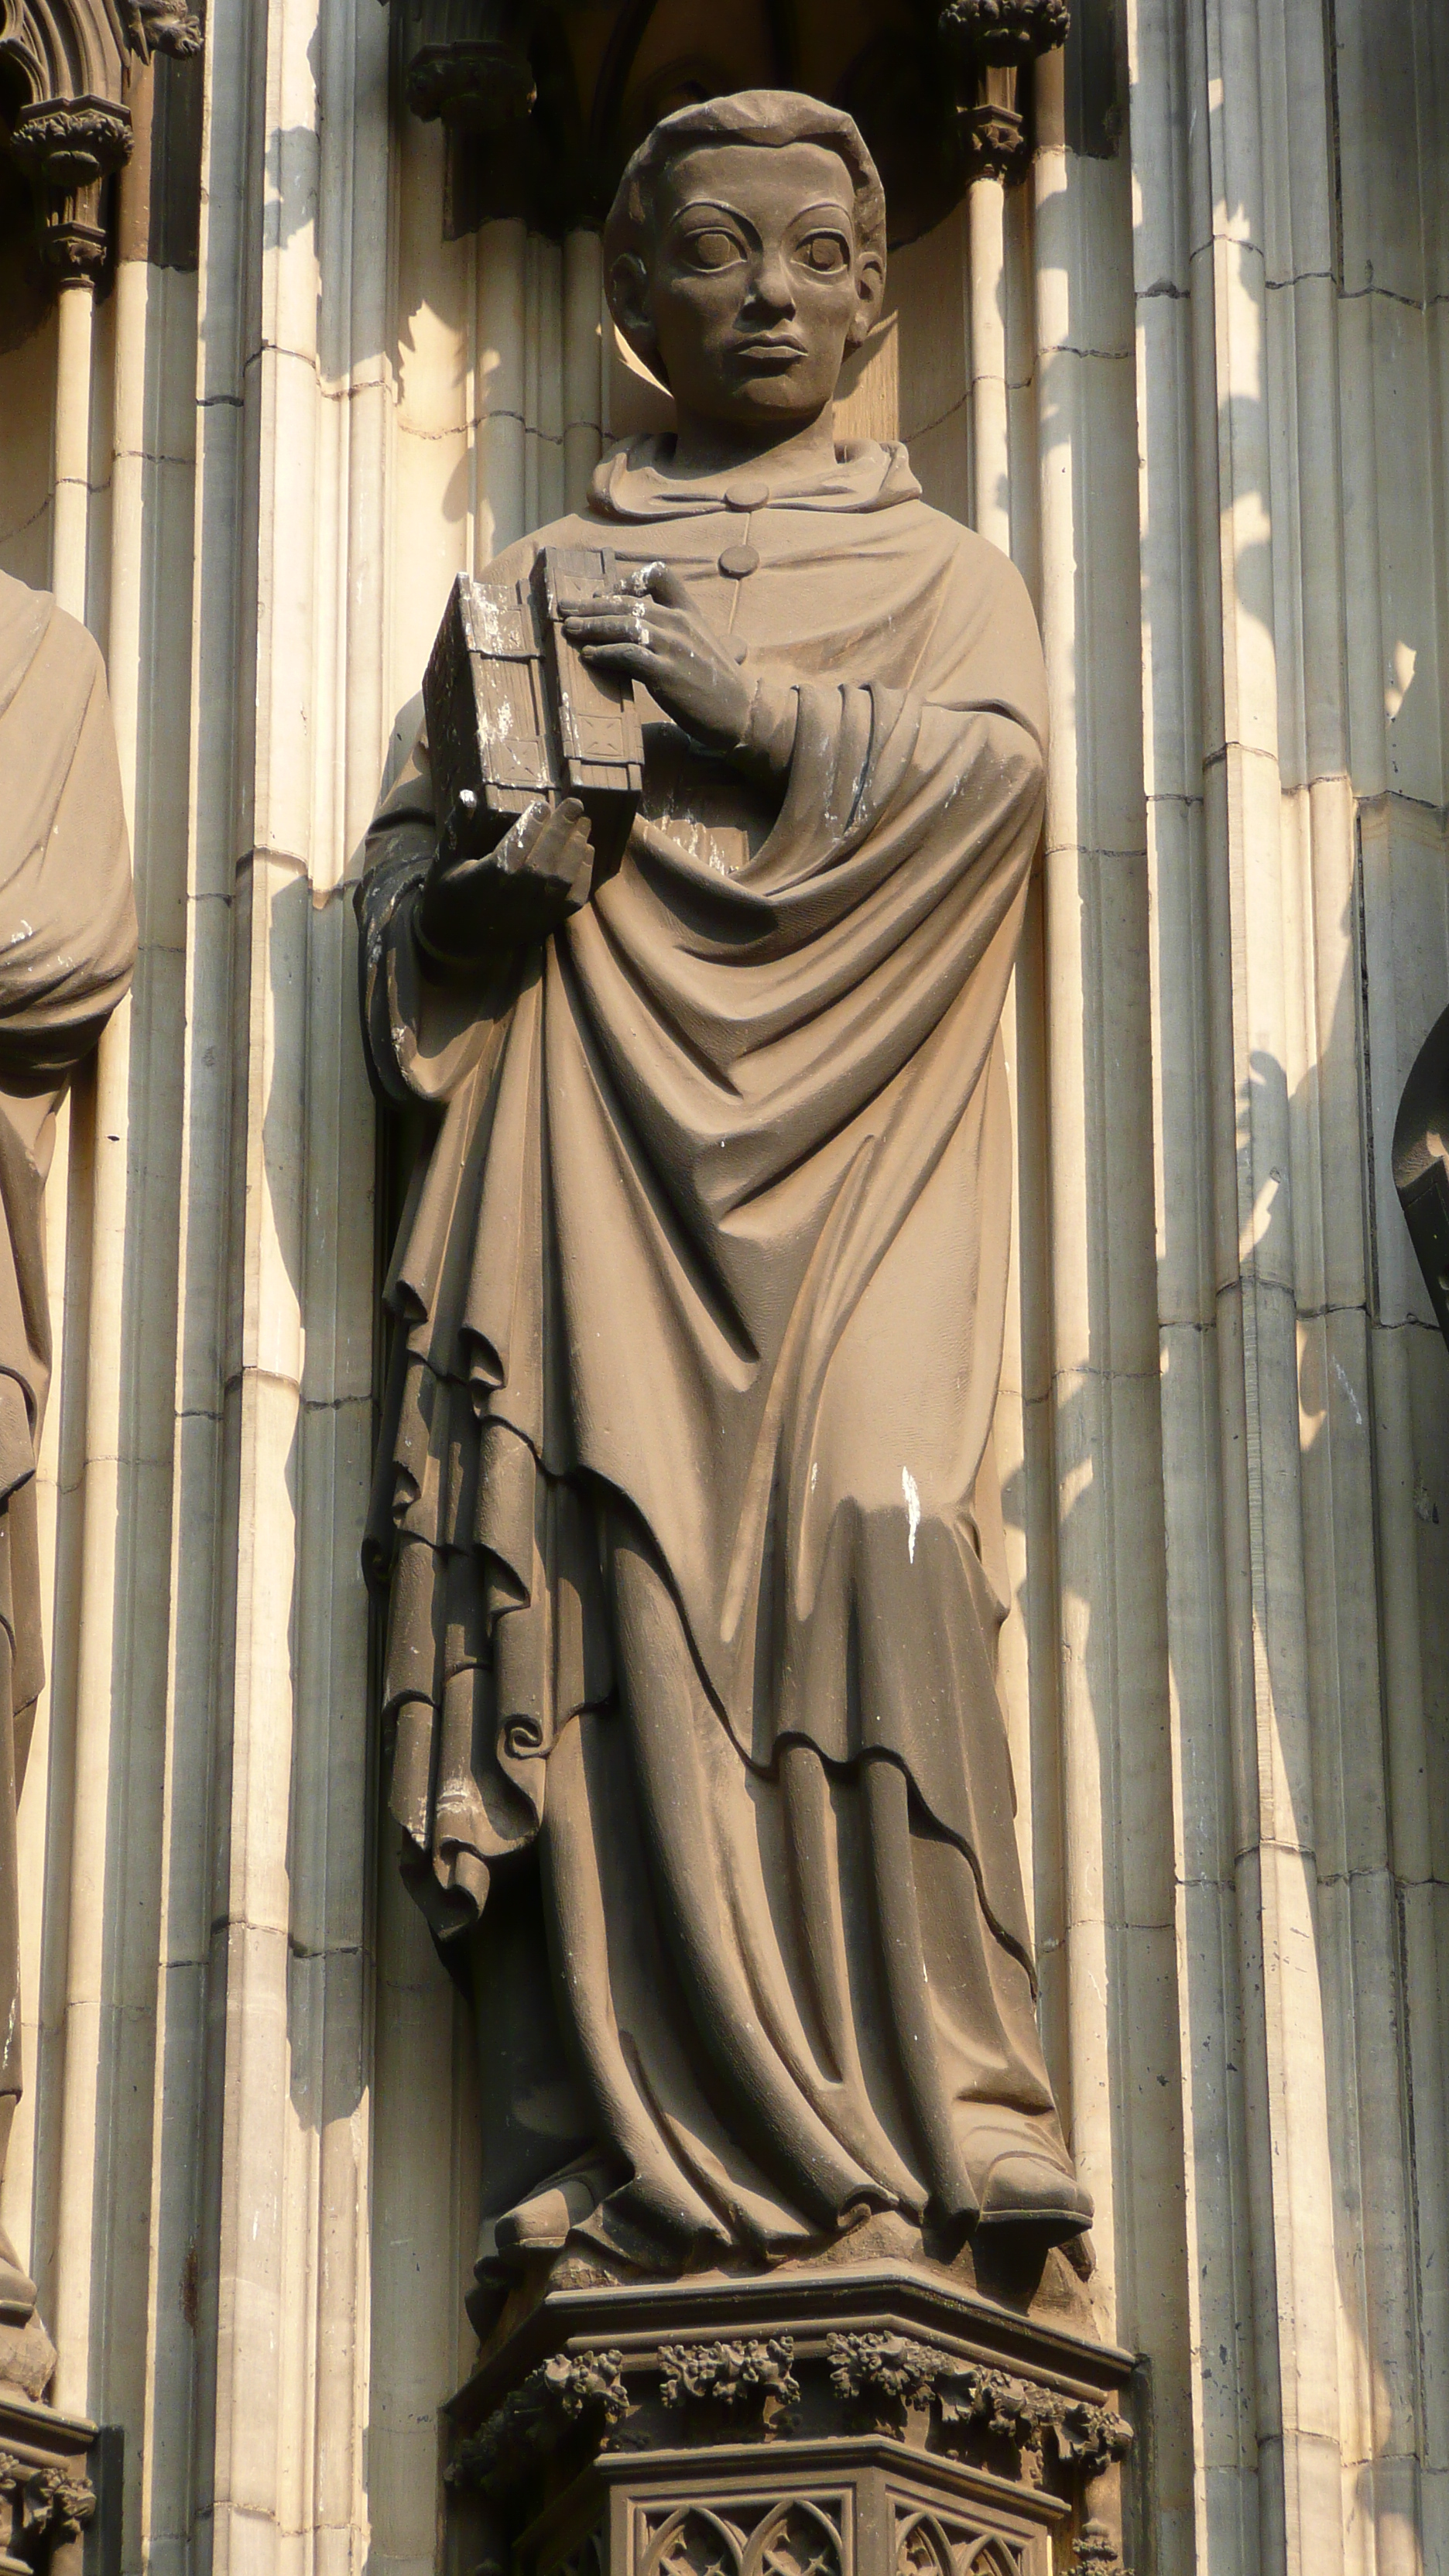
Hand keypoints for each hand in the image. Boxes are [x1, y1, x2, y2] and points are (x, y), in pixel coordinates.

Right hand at [416, 796, 593, 968]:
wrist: (455, 943)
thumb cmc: (448, 895)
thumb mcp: (445, 860)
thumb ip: (458, 828)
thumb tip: (469, 795)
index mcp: (489, 876)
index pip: (518, 844)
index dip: (534, 823)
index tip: (543, 805)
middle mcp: (516, 894)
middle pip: (546, 856)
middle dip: (562, 828)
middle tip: (575, 804)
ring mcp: (534, 911)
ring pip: (564, 876)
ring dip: (577, 846)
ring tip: (584, 824)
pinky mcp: (546, 922)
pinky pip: (574, 899)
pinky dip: (585, 874)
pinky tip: (587, 852)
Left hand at [562, 563, 752, 756]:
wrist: (741, 711)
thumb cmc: (717, 682)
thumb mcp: (700, 644)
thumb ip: (675, 631)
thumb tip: (639, 633)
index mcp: (689, 611)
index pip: (658, 575)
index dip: (628, 580)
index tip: (605, 595)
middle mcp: (679, 622)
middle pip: (628, 601)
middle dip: (592, 605)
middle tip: (565, 609)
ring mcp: (673, 647)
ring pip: (623, 625)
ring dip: (591, 627)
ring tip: (569, 630)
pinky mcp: (666, 674)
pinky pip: (627, 655)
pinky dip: (605, 654)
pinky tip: (590, 656)